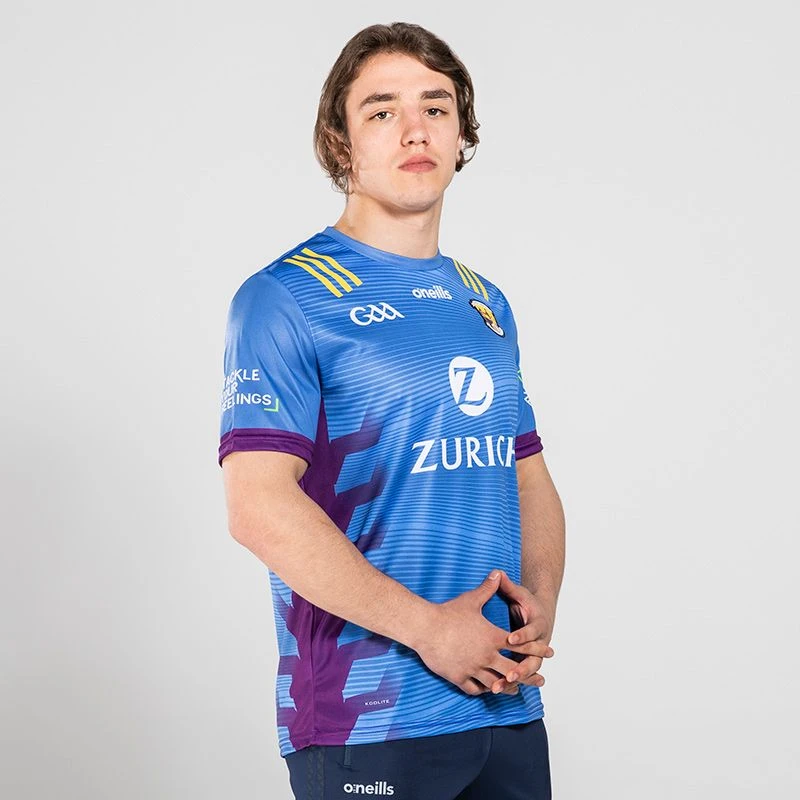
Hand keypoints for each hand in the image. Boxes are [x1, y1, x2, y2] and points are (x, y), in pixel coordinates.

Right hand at [414, 571, 553, 696]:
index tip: (549, 652)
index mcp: (492, 637)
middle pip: (513, 669)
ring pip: (496, 683)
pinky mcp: (458, 677)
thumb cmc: (448, 613)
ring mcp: (473, 668)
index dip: (536, 648)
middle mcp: (486, 655)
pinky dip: (483, 690)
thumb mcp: (471, 599)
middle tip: (541, 679)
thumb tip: (498, 573)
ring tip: (516, 690)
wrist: (425, 627)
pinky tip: (487, 690)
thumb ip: (488, 588)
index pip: (520, 645)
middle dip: (529, 674)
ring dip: (508, 686)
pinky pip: (475, 689)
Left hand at [491, 571, 554, 692]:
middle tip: (509, 675)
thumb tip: (497, 571)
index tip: (511, 639)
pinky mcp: (525, 661)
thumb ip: (507, 585)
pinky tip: (494, 691)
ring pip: (526, 672)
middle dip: (521, 668)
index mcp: (539, 624)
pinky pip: (519, 675)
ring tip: (497, 689)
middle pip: (533, 659)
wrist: (539, 613)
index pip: (532, 631)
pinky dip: (509, 684)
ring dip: (514, 681)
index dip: (523, 635)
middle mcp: (539, 643)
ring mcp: (534, 654)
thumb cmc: (527, 602)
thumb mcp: (518, 593)